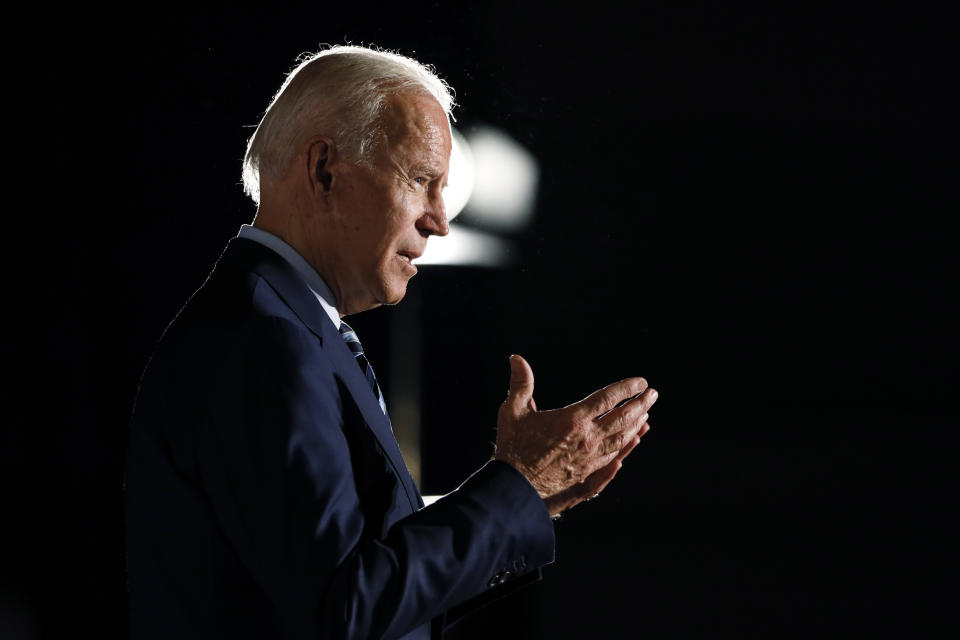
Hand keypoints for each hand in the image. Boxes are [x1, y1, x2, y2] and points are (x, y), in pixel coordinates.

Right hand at [494, 355, 656, 516]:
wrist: (514, 486)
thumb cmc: (512, 446)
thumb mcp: (513, 411)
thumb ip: (521, 383)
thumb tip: (516, 358)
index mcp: (572, 419)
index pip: (607, 399)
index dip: (626, 388)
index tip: (640, 381)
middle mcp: (586, 438)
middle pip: (622, 418)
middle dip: (640, 404)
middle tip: (653, 394)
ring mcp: (590, 456)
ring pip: (621, 438)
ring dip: (636, 424)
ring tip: (646, 413)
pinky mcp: (587, 471)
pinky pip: (613, 455)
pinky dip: (626, 444)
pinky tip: (631, 439)